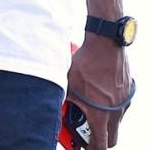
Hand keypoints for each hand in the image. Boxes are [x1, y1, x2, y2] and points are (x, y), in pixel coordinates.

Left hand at [67, 34, 132, 148]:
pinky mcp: (128, 93)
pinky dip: (110, 106)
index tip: (85, 148)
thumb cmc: (86, 63)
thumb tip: (55, 109)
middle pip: (112, 138)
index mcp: (101, 115)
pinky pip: (120, 107)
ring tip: (90, 108)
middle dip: (100, 140)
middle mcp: (116, 112)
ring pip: (116, 122)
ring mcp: (124, 103)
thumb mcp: (68, 84)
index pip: (101, 145)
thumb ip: (64, 99)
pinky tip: (98, 93)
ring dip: (105, 121)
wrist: (106, 45)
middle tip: (87, 134)